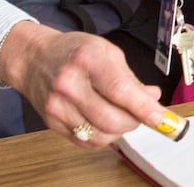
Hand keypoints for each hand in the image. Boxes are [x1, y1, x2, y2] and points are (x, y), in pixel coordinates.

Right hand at [0, 21, 171, 149]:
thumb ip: (130, 77)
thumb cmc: (73, 51)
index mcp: (87, 59)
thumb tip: (152, 99)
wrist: (33, 58)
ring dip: (120, 131)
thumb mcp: (106, 51)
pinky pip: (85, 142)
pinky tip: (106, 124)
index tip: (160, 117)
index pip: (120, 90)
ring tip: (123, 117)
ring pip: (99, 135)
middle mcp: (69, 83)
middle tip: (142, 114)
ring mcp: (57, 106)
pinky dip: (103, 137)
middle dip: (134, 121)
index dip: (143, 107)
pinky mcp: (52, 123)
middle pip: (110, 119)